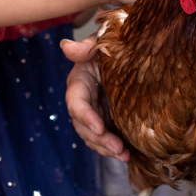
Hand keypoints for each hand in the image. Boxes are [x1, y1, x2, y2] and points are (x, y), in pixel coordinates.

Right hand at [60, 36, 126, 161]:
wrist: (129, 52)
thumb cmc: (113, 43)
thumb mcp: (101, 40)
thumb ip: (87, 45)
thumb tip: (66, 46)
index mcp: (79, 82)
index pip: (76, 102)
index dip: (86, 116)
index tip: (100, 127)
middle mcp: (83, 101)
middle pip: (83, 125)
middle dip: (99, 139)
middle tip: (118, 148)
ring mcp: (95, 113)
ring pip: (93, 136)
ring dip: (106, 148)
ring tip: (125, 155)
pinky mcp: (107, 120)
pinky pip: (105, 138)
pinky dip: (113, 148)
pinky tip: (128, 155)